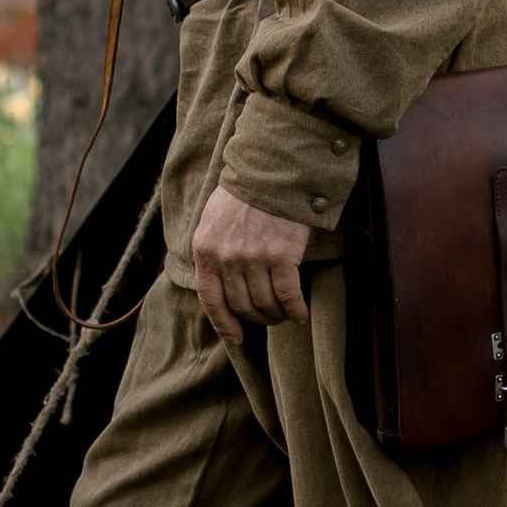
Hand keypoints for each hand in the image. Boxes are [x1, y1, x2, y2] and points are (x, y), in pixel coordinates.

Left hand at [193, 185, 310, 342]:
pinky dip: (295, 309)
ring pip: (265, 304)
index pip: (210, 299)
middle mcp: (226, 258)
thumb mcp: (213, 220)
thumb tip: (219, 284)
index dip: (224, 324)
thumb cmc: (244, 194)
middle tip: (270, 318)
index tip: (236, 338)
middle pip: (241, 305)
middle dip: (257, 318)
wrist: (271, 169)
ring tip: (286, 315)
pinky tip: (301, 313)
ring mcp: (253, 258)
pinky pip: (288, 296)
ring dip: (277, 316)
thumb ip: (213, 251)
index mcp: (205, 250)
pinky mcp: (281, 255)